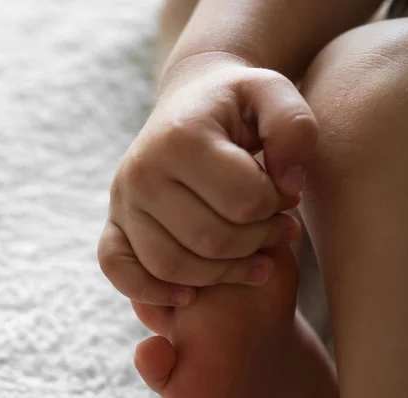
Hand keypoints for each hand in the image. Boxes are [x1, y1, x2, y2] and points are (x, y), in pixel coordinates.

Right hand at [98, 64, 317, 306]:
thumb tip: (287, 187)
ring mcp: (123, 200)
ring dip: (224, 273)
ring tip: (254, 258)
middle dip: (258, 242)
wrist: (189, 101)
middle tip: (278, 228)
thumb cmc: (235, 104)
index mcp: (181, 139)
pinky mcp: (114, 222)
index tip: (286, 195)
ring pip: (174, 266)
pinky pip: (120, 270)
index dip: (279, 207)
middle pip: (211, 241)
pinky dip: (151, 291)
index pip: (245, 202)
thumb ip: (294, 129)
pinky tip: (188, 295)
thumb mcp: (274, 95)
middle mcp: (142, 172)